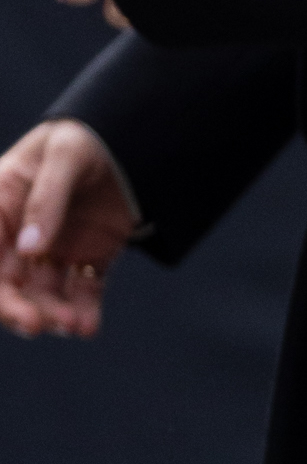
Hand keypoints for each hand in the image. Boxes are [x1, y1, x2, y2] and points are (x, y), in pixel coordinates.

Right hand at [0, 119, 135, 338]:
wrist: (136, 136)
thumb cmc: (87, 136)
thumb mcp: (66, 155)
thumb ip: (47, 198)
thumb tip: (28, 249)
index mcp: (1, 206)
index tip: (15, 305)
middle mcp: (22, 234)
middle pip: (10, 282)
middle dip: (21, 307)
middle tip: (39, 325)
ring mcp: (55, 248)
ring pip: (45, 292)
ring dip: (54, 312)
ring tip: (74, 325)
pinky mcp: (88, 256)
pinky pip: (82, 291)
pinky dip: (84, 311)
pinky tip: (88, 328)